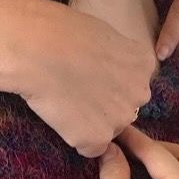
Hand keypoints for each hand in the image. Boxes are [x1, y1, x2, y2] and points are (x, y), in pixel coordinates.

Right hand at [16, 1, 156, 157]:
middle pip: (125, 107)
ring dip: (91, 122)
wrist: (35, 49)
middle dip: (106, 104)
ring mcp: (120, 118)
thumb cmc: (61, 31)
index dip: (109, 81)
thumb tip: (109, 68)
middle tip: (76, 89)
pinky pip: (90, 147)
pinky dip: (76, 137)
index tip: (89, 74)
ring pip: (109, 128)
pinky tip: (60, 116)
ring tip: (65, 102)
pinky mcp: (97, 139)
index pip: (133, 83)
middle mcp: (140, 93)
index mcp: (144, 64)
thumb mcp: (104, 35)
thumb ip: (117, 57)